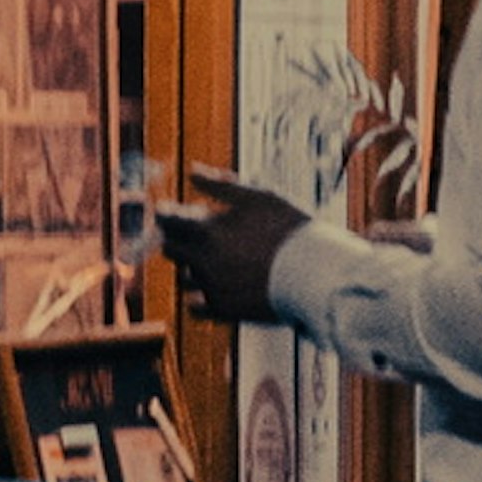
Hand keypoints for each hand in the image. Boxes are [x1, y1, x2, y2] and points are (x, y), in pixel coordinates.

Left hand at [161, 174, 308, 326]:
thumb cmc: (291, 229)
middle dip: (176, 239)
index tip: (173, 211)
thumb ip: (220, 185)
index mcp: (208, 230)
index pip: (166, 219)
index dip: (166, 214)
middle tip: (195, 235)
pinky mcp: (224, 310)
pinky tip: (216, 289)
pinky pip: (195, 308)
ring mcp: (211, 287)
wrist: (316, 274)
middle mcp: (202, 260)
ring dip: (191, 269)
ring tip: (217, 262)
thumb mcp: (259, 197)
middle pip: (169, 248)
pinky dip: (199, 299)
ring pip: (184, 278)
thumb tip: (191, 171)